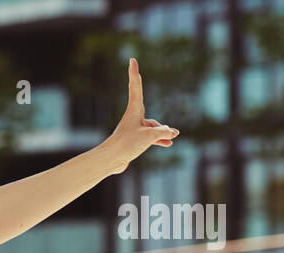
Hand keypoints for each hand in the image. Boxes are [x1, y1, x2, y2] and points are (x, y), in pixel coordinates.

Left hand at [103, 58, 178, 174]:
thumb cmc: (126, 144)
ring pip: (153, 127)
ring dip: (162, 133)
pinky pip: (150, 136)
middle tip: (162, 129)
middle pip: (150, 114)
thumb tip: (173, 132)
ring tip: (171, 139)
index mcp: (134, 110)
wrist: (110, 160)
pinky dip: (159, 139)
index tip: (132, 60)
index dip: (134, 73)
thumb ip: (163, 132)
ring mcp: (134, 128)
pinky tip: (167, 144)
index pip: (135, 86)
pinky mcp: (135, 139)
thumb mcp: (149, 136)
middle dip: (158, 124)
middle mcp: (134, 117)